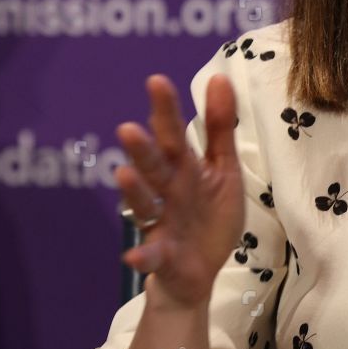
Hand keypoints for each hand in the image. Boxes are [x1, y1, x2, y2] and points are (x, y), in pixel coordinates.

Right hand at [114, 74, 244, 307]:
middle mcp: (166, 192)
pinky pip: (149, 256)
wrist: (202, 272)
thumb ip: (220, 128)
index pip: (173, 134)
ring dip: (134, 191)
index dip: (165, 110)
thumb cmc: (208, 216)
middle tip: (128, 128)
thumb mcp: (223, 170)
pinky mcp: (161, 257)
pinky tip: (133, 255)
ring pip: (145, 204)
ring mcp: (160, 224)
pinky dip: (141, 256)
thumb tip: (218, 76)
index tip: (156, 81)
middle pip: (153, 166)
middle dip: (141, 149)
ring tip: (124, 174)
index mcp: (183, 169)